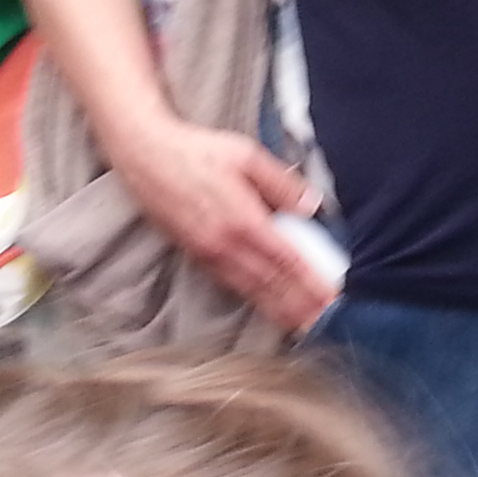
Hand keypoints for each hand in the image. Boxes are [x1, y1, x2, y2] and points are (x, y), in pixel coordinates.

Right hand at [102, 114, 334, 333]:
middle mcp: (225, 244)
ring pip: (251, 290)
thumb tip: (312, 204)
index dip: (312, 283)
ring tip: (302, 325)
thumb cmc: (195, 151)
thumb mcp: (247, 155)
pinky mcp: (196, 255)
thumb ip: (282, 182)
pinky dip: (254, 299)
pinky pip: (232, 284)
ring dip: (280, 310)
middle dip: (301, 307)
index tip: (332, 299)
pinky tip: (267, 306)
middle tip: (325, 323)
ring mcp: (209, 254)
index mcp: (243, 219)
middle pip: (272, 284)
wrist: (145, 155)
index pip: (287, 260)